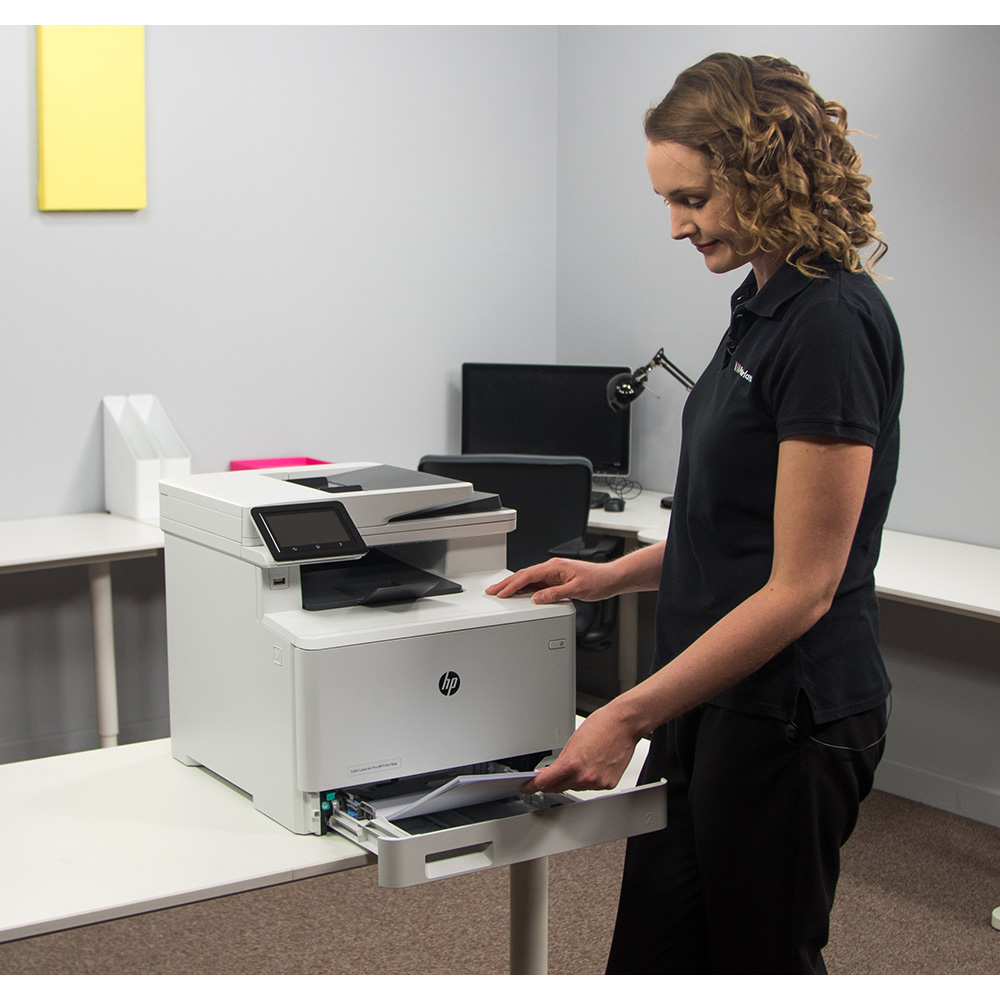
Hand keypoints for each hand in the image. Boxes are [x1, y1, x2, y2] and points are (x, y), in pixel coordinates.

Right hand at [485, 557, 615, 603]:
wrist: (611, 578)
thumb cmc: (598, 581)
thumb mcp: (577, 590)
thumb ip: (556, 594)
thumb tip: (538, 598)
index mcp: (555, 567)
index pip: (528, 576)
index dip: (513, 585)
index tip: (501, 593)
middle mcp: (553, 568)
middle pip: (524, 575)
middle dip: (507, 583)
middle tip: (492, 590)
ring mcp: (554, 573)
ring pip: (529, 579)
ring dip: (514, 585)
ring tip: (501, 592)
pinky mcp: (557, 579)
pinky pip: (537, 583)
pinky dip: (525, 588)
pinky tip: (519, 593)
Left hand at [519, 704, 641, 793]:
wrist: (623, 724)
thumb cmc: (601, 726)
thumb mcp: (572, 741)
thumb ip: (560, 761)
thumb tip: (551, 773)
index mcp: (571, 764)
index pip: (544, 782)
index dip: (532, 786)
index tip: (527, 787)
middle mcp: (583, 776)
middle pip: (558, 788)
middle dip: (552, 783)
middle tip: (549, 774)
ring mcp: (596, 782)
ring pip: (576, 787)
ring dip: (573, 779)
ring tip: (582, 760)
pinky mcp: (608, 784)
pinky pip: (591, 786)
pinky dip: (589, 779)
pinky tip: (594, 764)